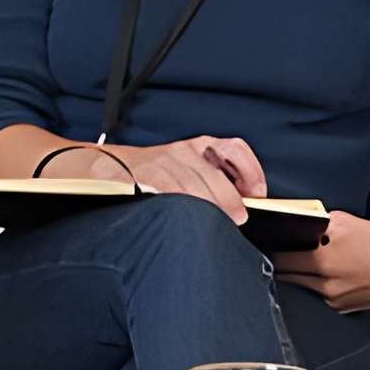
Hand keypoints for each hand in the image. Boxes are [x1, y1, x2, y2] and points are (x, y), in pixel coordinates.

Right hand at [112, 135, 268, 223]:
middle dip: (228, 202)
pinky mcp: (146, 177)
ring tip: (211, 223)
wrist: (112, 167)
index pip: (236, 149)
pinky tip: (184, 218)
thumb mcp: (190, 167)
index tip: (257, 192)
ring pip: (193, 190)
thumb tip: (241, 207)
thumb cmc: (156, 172)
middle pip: (215, 179)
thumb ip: (216, 182)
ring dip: (206, 211)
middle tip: (235, 218)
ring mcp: (165, 163)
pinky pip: (170, 195)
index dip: (251, 171)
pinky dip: (181, 209)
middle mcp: (185, 151)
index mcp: (201, 146)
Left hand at [274, 211, 369, 314]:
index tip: (268, 247)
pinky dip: (321, 285)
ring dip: (302, 275)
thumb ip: (319, 224)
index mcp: (323, 258)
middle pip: (287, 276)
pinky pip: (320, 295)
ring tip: (313, 263)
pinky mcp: (341, 307)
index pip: (281, 259)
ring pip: (303, 286)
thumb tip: (300, 226)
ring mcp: (332, 297)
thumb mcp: (346, 222)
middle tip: (282, 255)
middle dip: (283, 265)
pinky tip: (333, 275)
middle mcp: (325, 281)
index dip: (272, 252)